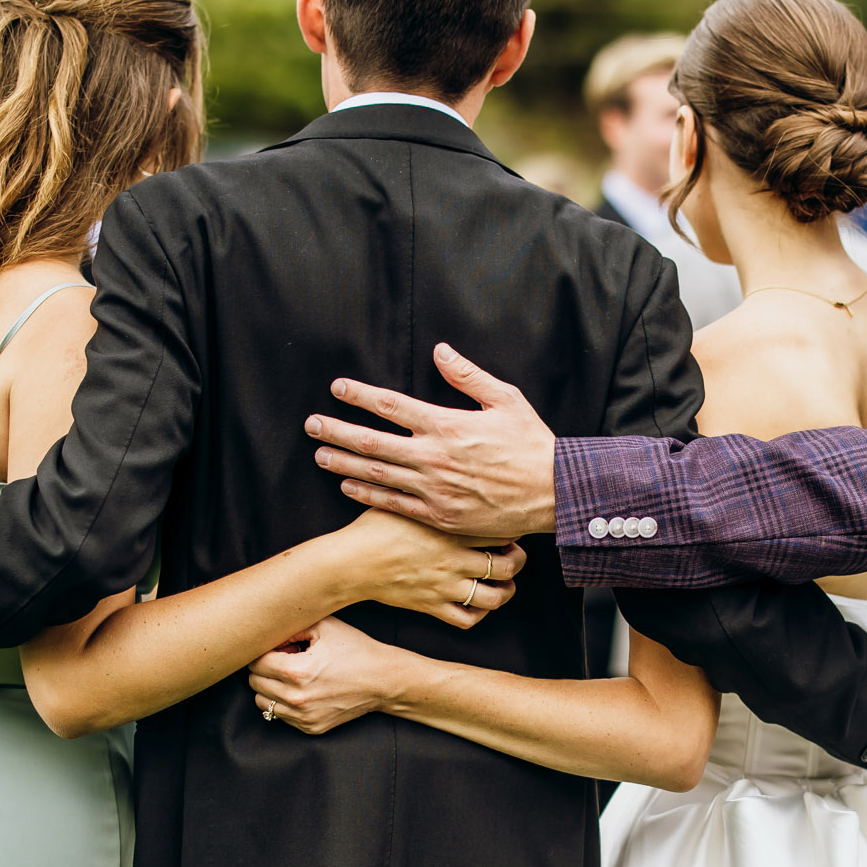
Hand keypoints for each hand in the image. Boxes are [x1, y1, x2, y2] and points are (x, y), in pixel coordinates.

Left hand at [248, 618, 414, 733]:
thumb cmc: (355, 650)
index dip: (263, 651)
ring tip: (290, 677)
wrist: (383, 680)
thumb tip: (267, 635)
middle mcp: (296, 698)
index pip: (255, 663)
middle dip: (264, 669)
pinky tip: (303, 691)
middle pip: (255, 683)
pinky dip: (284, 703)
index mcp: (296, 671)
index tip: (279, 648)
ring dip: (269, 688)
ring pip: (262, 703)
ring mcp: (303, 716)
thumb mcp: (324, 627)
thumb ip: (291, 627)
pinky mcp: (311, 727)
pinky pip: (280, 716)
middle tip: (284, 660)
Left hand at [306, 344, 558, 538]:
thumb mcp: (506, 399)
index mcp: (448, 425)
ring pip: (377, 475)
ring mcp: (434, 489)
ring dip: (344, 464)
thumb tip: (440, 351)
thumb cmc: (532, 444)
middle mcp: (434, 457)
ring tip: (320, 455)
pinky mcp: (440, 515)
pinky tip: (348, 488)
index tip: (337, 388)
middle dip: (338, 431)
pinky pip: (394, 505)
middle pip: (373, 442)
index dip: (360, 396)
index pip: (392, 405)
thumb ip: (468, 376)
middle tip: (312, 424)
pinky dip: (368, 495)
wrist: (554, 493)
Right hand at [339, 508, 523, 627]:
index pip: (501, 530)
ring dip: (505, 591)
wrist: (349, 562)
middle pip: (507, 565)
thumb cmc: (373, 527)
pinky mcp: (432, 607)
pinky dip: (479, 614)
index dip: (513, 529)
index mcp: (450, 530)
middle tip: (513, 554)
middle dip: (518, 561)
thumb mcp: (403, 499)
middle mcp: (453, 560)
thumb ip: (430, 492)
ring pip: (495, 597)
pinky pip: (468, 620)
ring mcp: (445, 586)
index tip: (509, 524)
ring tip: (502, 581)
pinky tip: (477, 602)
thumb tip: (446, 468)